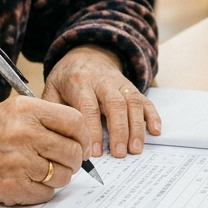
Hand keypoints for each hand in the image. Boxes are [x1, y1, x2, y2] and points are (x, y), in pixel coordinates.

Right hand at [0, 95, 91, 204]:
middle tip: (62, 162)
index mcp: (26, 109)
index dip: (82, 136)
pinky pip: (46, 194)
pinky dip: (42, 191)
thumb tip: (77, 137)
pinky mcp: (14, 187)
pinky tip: (27, 181)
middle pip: (73, 152)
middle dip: (72, 160)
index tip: (79, 144)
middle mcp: (25, 133)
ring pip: (63, 176)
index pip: (75, 122)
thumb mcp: (9, 111)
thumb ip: (42, 119)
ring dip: (58, 177)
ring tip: (40, 171)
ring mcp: (20, 162)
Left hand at [43, 45, 160, 157]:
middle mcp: (103, 81)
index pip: (89, 107)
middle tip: (119, 153)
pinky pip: (145, 100)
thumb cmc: (67, 78)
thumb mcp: (52, 88)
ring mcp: (120, 83)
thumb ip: (54, 110)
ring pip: (133, 102)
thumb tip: (58, 137)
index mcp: (80, 82)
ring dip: (137, 127)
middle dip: (119, 130)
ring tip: (136, 149)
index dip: (93, 131)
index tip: (95, 152)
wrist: (86, 53)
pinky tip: (156, 131)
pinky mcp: (132, 87)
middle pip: (115, 104)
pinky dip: (153, 115)